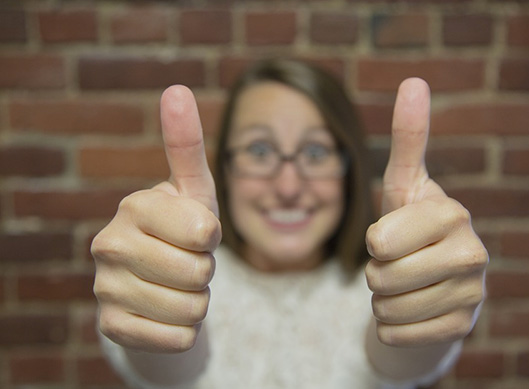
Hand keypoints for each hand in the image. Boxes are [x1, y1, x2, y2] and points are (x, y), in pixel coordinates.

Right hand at [91, 85, 220, 352]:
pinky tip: (164, 312)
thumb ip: (186, 144)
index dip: (211, 237)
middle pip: (200, 273)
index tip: (196, 231)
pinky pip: (176, 339)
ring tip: (176, 285)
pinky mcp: (111, 328)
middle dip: (205, 271)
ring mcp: (105, 288)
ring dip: (197, 301)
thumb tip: (177, 88)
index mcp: (134, 206)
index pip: (204, 232)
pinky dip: (183, 331)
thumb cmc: (183, 228)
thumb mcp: (193, 190)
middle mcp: (108, 245)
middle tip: (186, 260)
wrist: (158, 280)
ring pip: (192, 310)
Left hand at [365, 78, 487, 346]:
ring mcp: (472, 293)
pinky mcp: (462, 327)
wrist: (433, 282)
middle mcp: (472, 252)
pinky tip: (411, 310)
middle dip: (375, 273)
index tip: (391, 236)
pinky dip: (390, 325)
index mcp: (451, 213)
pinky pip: (396, 334)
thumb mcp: (404, 185)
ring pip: (386, 308)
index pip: (379, 240)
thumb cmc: (410, 228)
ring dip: (382, 299)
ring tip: (405, 284)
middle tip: (396, 263)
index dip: (374, 241)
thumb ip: (408, 138)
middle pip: (380, 277)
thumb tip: (415, 81)